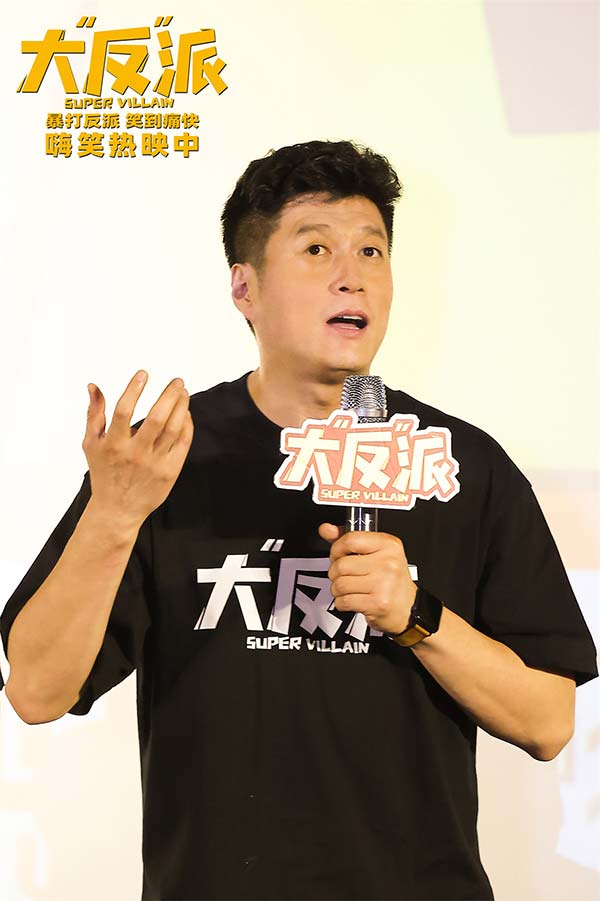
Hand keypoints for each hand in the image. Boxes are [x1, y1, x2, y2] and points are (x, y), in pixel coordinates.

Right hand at [82, 370, 193, 528]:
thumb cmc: (104, 473)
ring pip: (173, 429)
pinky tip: (185, 413)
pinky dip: (186, 426)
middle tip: (177, 381)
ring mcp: (154, 463)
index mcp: (113, 444)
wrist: (118, 509)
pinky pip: (182, 443)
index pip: (124, 410)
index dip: (134, 389)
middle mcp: (135, 453)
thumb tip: (93, 386)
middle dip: (169, 395)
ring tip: (183, 392)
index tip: (144, 374)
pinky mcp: (169, 471)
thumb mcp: (91, 444)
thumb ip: (94, 414)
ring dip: (181, 407)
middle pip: (156, 418)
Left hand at [318, 523, 416, 633]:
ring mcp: (384, 584)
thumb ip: (349, 540)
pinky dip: (342, 602)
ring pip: (340, 584)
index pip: (351, 539)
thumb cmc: (391, 579)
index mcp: (389, 545)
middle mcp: (388, 563)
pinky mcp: (378, 603)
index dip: (337, 549)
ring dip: (338, 589)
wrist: (408, 607)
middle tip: (346, 575)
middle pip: (341, 564)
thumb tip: (327, 529)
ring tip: (350, 588)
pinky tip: (353, 599)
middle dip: (336, 573)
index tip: (338, 554)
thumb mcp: (376, 552)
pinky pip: (344, 601)